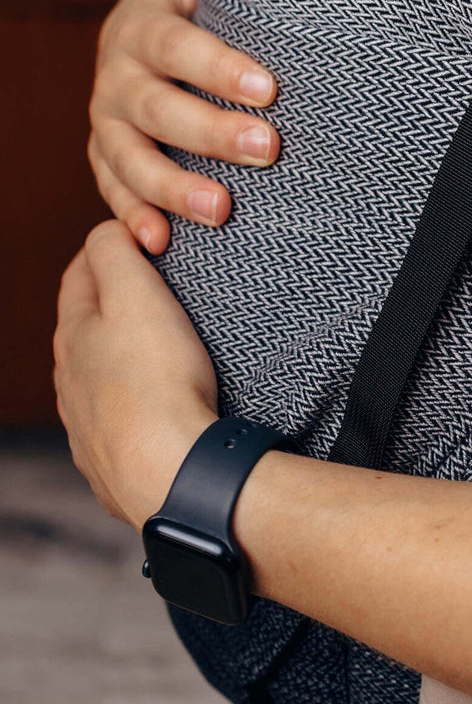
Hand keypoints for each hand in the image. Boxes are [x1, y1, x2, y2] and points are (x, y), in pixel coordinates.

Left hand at [53, 220, 218, 527]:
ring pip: (96, 380)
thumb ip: (116, 252)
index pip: (78, 277)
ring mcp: (86, 430)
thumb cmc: (158, 378)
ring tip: (158, 349)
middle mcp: (69, 385)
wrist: (171, 472)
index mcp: (72, 338)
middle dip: (112, 304)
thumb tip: (105, 231)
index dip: (105, 249)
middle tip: (153, 288)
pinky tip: (157, 408)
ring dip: (119, 360)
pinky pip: (116, 424)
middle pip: (84, 330)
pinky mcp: (110, 465)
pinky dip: (132, 406)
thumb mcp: (137, 294)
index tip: (136, 237)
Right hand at [88, 0, 279, 253]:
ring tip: (223, 212)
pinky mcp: (104, 157)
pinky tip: (161, 244)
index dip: (219, 67)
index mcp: (142, 22)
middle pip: (156, 109)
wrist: (141, 32)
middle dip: (211, 132)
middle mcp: (115, 75)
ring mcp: (106, 121)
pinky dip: (134, 218)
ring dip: (173, 188)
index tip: (269, 88)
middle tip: (268, 149)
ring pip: (130, 160)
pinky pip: (111, 192)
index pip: (178, 47)